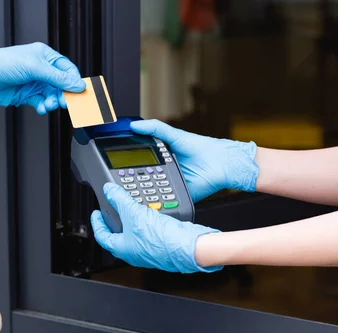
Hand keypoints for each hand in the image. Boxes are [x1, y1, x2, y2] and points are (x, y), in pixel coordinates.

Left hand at [0, 42, 85, 114]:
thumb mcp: (35, 67)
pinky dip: (43, 106)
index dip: (74, 81)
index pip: (66, 69)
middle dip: (63, 94)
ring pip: (51, 95)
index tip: (79, 92)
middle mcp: (41, 70)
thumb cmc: (3, 63)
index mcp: (45, 57)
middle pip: (61, 85)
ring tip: (49, 104)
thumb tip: (76, 84)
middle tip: (65, 102)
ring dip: (52, 101)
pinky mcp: (26, 96)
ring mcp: (34, 83)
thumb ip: (57, 78)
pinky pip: (40, 103)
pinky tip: (41, 107)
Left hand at [91, 183, 222, 272]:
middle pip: (118, 234)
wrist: (189, 246)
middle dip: (115, 219)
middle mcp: (134, 252)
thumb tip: (109, 190)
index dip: (97, 223)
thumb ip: (120, 199)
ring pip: (135, 232)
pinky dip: (147, 220)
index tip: (96, 213)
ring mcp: (149, 249)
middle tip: (113, 208)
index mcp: (122, 249)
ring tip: (133, 205)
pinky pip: (150, 230)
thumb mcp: (134, 213)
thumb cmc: (162, 239)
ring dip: (133, 218)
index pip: (102, 236)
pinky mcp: (162, 244)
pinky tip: (152, 211)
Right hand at [131, 119, 259, 202]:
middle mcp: (164, 173)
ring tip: (132, 192)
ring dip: (144, 193)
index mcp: (161, 159)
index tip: (115, 165)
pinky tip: (149, 201)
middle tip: (121, 182)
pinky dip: (159, 202)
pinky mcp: (178, 197)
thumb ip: (155, 128)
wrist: (222, 164)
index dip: (128, 164)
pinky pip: (166, 201)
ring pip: (152, 191)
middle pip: (143, 179)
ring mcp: (171, 186)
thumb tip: (135, 125)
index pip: (140, 162)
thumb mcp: (175, 135)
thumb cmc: (203, 148)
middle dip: (133, 182)